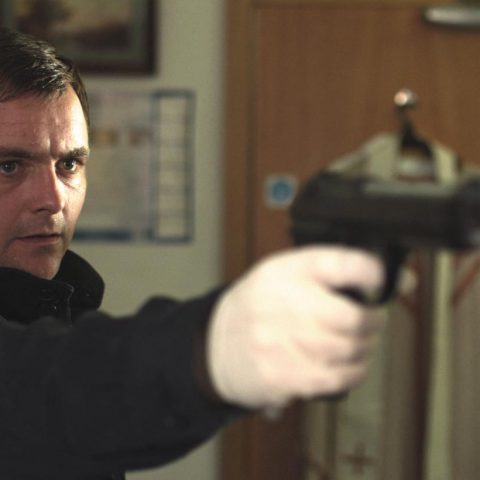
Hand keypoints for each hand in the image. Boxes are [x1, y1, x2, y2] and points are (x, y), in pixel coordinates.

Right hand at [207, 246, 384, 408]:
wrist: (216, 343)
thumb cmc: (256, 306)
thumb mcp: (282, 273)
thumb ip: (327, 272)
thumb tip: (382, 276)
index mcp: (288, 270)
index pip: (343, 262)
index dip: (372, 272)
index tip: (383, 281)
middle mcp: (288, 302)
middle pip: (356, 316)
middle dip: (374, 321)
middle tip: (371, 320)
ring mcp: (287, 341)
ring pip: (352, 349)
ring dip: (364, 348)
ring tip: (356, 343)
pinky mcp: (287, 374)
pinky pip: (339, 377)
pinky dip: (353, 372)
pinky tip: (346, 365)